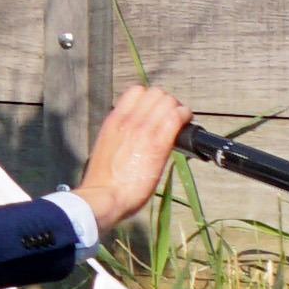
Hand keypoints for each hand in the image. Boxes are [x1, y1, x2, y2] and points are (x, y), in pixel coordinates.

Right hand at [69, 85, 190, 235]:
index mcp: (114, 120)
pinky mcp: (158, 144)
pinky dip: (185, 117)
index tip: (156, 112)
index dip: (151, 99)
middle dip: (167, 103)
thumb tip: (131, 136)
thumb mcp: (106, 147)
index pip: (137, 91)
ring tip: (180, 123)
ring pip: (168, 101)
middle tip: (170, 118)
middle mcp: (128, 120)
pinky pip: (176, 117)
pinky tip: (186, 125)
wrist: (104, 196)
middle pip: (156, 93)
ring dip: (177, 109)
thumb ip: (119, 135)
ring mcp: (143, 130)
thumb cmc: (103, 180)